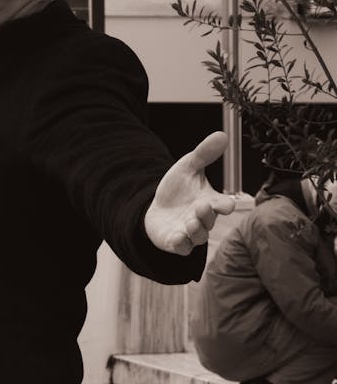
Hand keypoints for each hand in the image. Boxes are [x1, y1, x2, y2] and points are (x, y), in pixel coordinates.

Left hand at [144, 131, 235, 254]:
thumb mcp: (188, 167)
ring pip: (199, 237)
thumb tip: (222, 135)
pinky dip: (181, 244)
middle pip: (210, 221)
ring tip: (190, 221)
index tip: (225, 205)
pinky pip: (182, 248)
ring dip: (196, 230)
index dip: (225, 205)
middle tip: (201, 206)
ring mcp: (190, 232)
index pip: (224, 205)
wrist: (157, 207)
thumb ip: (203, 154)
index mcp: (210, 201)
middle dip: (206, 215)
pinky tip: (177, 237)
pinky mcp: (176, 242)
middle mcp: (203, 219)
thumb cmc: (179, 188)